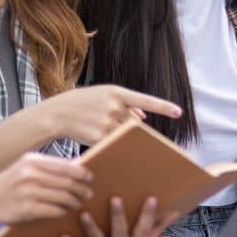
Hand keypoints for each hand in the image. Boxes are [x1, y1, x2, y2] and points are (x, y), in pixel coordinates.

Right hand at [0, 152, 93, 225]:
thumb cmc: (10, 184)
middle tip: (88, 194)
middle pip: (67, 182)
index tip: (90, 178)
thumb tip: (77, 168)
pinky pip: (54, 210)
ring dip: (75, 202)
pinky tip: (66, 211)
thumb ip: (47, 167)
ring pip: (63, 197)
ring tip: (79, 203)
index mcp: (32, 161)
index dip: (81, 173)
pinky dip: (63, 211)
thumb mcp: (25, 167)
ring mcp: (28, 192)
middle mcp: (30, 174)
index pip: (65, 166)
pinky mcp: (27, 209)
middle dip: (81, 189)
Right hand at [43, 85, 181, 145]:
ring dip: (124, 138)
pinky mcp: (100, 137)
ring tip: (109, 136)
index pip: (146, 100)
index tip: (179, 112)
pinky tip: (103, 141)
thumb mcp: (102, 96)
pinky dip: (114, 145)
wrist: (57, 113)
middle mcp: (114, 106)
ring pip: (126, 134)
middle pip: (136, 123)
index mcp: (116, 92)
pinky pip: (115, 144)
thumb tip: (144, 116)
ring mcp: (107, 122)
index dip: (163, 107)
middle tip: (133, 136)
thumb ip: (124, 104)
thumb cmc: (82, 103)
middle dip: (134, 130)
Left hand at [61, 196, 176, 236]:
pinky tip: (63, 235)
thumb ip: (156, 229)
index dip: (148, 215)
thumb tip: (176, 211)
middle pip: (121, 232)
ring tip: (84, 213)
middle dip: (118, 216)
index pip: (144, 229)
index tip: (152, 198)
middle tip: (115, 198)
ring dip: (91, 227)